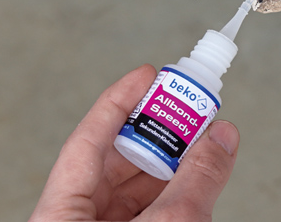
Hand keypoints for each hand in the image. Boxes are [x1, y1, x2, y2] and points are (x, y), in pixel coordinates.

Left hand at [29, 65, 239, 221]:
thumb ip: (196, 179)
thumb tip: (221, 136)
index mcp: (59, 215)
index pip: (86, 140)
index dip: (120, 101)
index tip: (147, 74)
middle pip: (113, 162)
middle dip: (156, 134)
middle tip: (187, 109)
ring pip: (132, 189)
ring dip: (170, 166)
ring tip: (201, 144)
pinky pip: (146, 212)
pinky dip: (173, 194)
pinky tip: (196, 181)